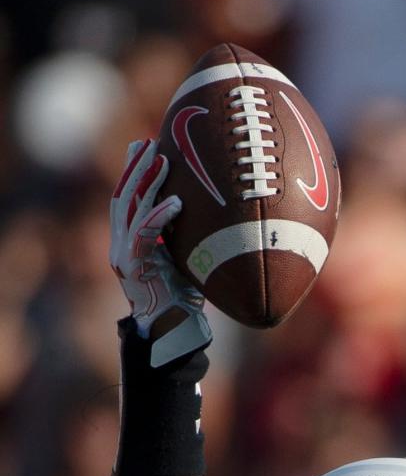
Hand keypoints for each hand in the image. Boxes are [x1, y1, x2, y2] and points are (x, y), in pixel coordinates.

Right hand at [109, 139, 210, 366]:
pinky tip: (178, 202)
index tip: (145, 146)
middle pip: (123, 195)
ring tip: (162, 160)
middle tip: (149, 143)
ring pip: (129, 208)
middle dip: (135, 167)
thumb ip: (187, 236)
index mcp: (129, 241)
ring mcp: (123, 255)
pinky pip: (144, 234)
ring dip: (146, 182)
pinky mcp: (132, 267)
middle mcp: (120, 245)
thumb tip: (215, 213)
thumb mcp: (186, 260)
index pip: (127, 198)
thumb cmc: (184, 299)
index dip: (133, 171)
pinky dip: (160, 216)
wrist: (174, 333)